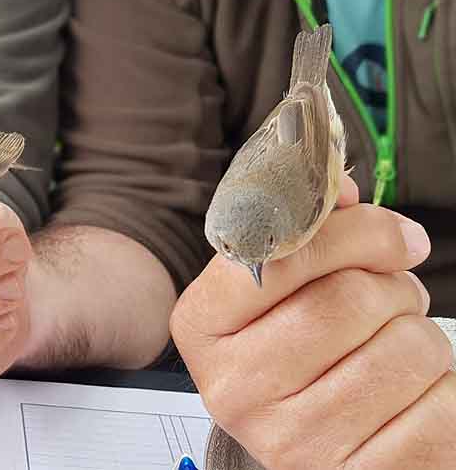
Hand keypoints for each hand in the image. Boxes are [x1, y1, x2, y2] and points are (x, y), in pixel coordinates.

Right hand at [171, 176, 455, 468]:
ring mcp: (296, 439)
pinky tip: (406, 396)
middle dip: (390, 286)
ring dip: (417, 336)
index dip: (348, 234)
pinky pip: (440, 399)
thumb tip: (342, 188)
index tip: (388, 235)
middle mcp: (235, 387)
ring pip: (404, 345)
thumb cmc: (297, 359)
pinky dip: (442, 387)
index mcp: (202, 327)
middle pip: (349, 298)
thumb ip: (304, 233)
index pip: (277, 256)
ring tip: (390, 351)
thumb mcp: (277, 296)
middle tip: (386, 300)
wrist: (320, 448)